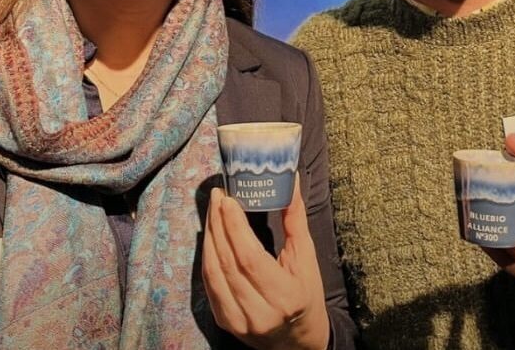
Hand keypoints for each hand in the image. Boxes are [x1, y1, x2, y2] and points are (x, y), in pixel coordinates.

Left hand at [202, 178, 330, 349]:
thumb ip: (296, 219)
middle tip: (217, 196)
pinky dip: (207, 257)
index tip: (227, 199)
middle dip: (219, 224)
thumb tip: (291, 180)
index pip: (249, 258)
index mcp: (285, 296)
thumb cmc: (307, 294)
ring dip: (210, 237)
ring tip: (213, 211)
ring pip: (213, 273)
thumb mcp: (307, 257)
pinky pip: (209, 285)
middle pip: (228, 262)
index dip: (234, 227)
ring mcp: (239, 322)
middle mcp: (259, 313)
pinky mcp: (225, 323)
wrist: (298, 342)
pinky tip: (211, 236)